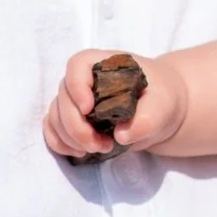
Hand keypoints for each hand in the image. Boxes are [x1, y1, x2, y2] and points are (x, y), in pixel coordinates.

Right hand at [41, 49, 186, 160]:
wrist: (159, 110)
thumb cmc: (161, 98)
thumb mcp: (163, 106)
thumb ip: (147, 119)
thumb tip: (121, 135)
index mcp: (105, 64)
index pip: (78, 65)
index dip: (77, 86)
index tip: (88, 109)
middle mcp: (86, 79)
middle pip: (63, 96)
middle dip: (76, 126)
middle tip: (99, 145)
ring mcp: (76, 99)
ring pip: (55, 114)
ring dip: (71, 137)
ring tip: (99, 149)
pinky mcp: (74, 118)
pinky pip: (52, 128)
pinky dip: (60, 143)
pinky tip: (80, 152)